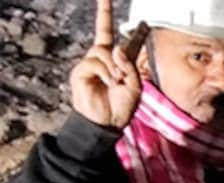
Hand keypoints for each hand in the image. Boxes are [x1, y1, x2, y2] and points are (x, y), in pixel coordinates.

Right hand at [68, 0, 141, 128]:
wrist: (108, 123)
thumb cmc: (122, 107)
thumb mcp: (135, 85)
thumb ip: (129, 66)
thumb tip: (116, 48)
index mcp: (119, 62)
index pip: (119, 39)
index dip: (116, 20)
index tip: (116, 5)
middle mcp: (104, 59)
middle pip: (104, 32)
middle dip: (104, 14)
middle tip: (109, 11)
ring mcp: (91, 64)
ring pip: (102, 49)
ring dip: (113, 65)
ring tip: (117, 81)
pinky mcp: (81, 71)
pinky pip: (95, 62)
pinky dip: (106, 73)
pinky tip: (109, 83)